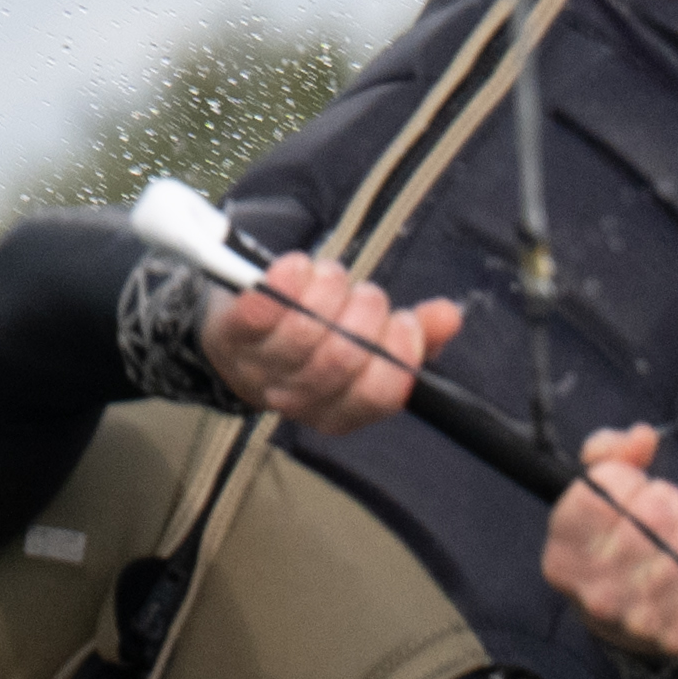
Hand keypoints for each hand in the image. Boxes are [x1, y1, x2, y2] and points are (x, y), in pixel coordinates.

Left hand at [204, 250, 457, 430]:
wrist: (235, 341)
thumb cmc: (310, 345)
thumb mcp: (365, 349)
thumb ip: (414, 338)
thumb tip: (449, 316)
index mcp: (337, 413)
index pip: (379, 395)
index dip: (399, 354)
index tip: (405, 321)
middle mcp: (294, 399)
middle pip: (340, 360)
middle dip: (366, 313)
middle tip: (367, 294)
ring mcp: (256, 369)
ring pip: (303, 331)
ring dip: (330, 291)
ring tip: (333, 277)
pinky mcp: (228, 335)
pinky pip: (256, 312)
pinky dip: (283, 283)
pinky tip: (298, 266)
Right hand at [541, 422, 677, 665]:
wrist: (640, 629)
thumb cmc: (618, 554)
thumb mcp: (599, 502)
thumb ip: (608, 456)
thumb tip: (641, 437)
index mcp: (563, 557)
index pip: (599, 492)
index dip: (627, 479)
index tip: (634, 491)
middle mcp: (595, 594)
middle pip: (654, 511)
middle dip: (671, 501)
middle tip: (671, 516)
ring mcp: (640, 620)